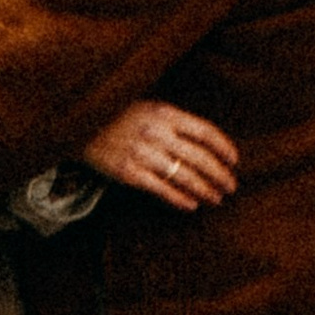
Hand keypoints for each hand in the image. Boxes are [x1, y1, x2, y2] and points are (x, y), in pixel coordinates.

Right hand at [80, 100, 239, 212]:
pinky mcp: (129, 173)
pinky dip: (180, 199)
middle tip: (231, 186)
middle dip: (220, 175)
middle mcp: (156, 133)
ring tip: (216, 198)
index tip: (234, 161)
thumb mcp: (148, 109)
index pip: (205, 132)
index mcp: (164, 113)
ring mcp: (142, 154)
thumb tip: (208, 147)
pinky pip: (162, 190)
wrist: (80, 126)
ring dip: (205, 190)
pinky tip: (192, 205)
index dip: (224, 148)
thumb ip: (175, 123)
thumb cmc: (119, 118)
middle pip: (200, 158)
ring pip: (184, 177)